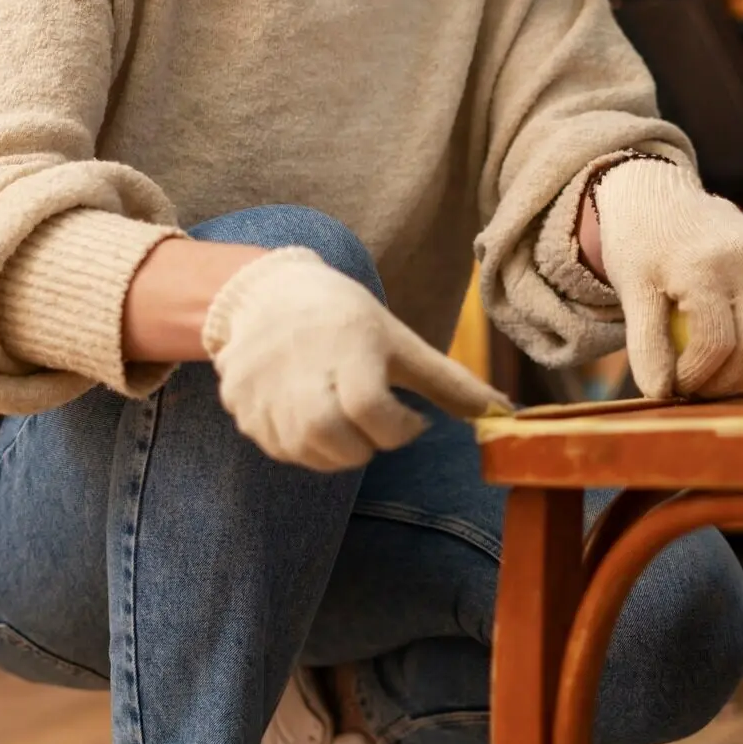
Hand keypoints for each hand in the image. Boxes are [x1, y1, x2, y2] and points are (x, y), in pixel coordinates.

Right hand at [202, 247, 510, 469]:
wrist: (265, 291)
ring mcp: (261, 385)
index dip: (399, 429)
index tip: (411, 421)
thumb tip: (504, 413)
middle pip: (332, 439)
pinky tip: (311, 418)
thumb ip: (450, 383)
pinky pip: (275, 447)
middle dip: (364, 447)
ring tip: (345, 421)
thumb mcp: (399, 340)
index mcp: (348, 343)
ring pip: (303, 451)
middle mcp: (299, 364)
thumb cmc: (345, 316)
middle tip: (373, 425)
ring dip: (334, 452)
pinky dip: (301, 447)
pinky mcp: (237, 400)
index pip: (370, 410)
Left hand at [592, 161, 742, 399]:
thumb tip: (660, 395)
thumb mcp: (631, 292)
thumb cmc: (636, 244)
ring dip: (729, 347)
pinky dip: (734, 314)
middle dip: (725, 377)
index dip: (697, 376)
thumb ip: (646, 343)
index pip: (716, 343)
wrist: (650, 188)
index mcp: (704, 265)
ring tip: (692, 344)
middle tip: (695, 389)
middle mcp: (741, 254)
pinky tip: (706, 295)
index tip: (674, 388)